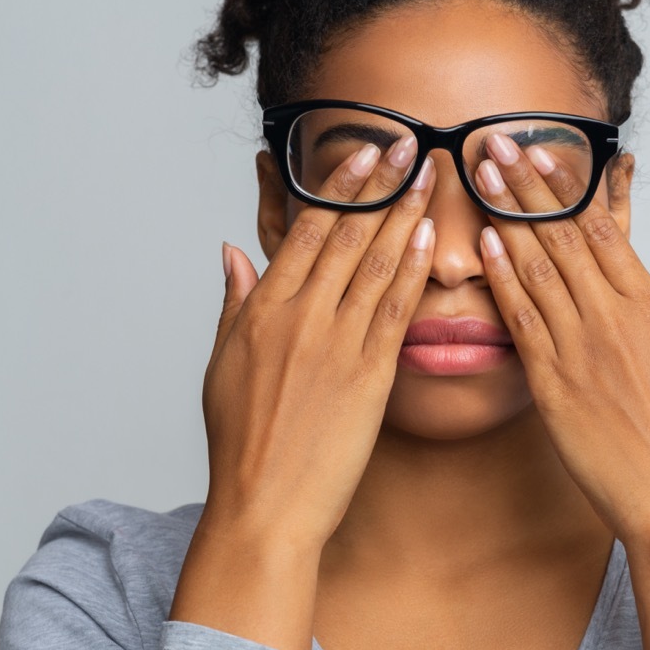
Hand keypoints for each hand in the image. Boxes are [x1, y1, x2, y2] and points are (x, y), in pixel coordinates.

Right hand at [201, 138, 435, 547]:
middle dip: (380, 185)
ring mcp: (336, 344)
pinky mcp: (370, 376)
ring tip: (429, 176)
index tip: (363, 153)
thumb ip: (233, 302)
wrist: (265, 505)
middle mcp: (300, 317)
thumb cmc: (240, 442)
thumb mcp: (220, 365)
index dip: (338, 187)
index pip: (306, 231)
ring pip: (376, 263)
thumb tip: (234, 252)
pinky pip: (396, 311)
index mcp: (262, 310)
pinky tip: (429, 239)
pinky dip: (413, 271)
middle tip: (409, 144)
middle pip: (346, 235)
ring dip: (405, 214)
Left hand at [473, 132, 649, 543]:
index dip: (568, 187)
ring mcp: (581, 348)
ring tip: (481, 177)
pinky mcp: (553, 383)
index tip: (541, 151)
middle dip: (527, 186)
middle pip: (563, 236)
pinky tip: (484, 245)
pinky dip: (501, 279)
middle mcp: (613, 318)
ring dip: (505, 218)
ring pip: (537, 268)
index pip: (603, 228)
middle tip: (494, 143)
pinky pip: (523, 320)